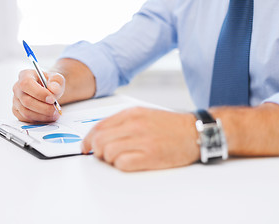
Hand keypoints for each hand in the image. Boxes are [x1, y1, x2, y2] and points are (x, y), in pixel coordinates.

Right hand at [12, 69, 64, 122]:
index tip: (52, 99)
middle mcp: (17, 88)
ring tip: (55, 114)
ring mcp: (16, 100)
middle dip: (44, 107)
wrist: (49, 91)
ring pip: (26, 112)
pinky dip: (39, 119)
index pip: (27, 84)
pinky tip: (48, 116)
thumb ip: (57, 82)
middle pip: (26, 101)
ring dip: (42, 115)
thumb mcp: (57, 79)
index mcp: (25, 75)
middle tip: (56, 109)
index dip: (39, 93)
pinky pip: (26, 118)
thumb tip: (53, 89)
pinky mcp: (17, 111)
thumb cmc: (50, 83)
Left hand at [82, 107, 199, 171]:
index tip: (85, 147)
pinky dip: (120, 165)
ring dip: (109, 159)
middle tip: (103, 155)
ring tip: (120, 158)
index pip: (98, 127)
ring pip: (108, 152)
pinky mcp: (149, 156)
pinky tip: (129, 162)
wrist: (194, 132)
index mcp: (131, 114)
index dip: (88, 140)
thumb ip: (121, 122)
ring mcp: (142, 140)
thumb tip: (100, 135)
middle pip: (99, 141)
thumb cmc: (169, 125)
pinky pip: (122, 163)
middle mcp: (134, 125)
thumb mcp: (143, 114)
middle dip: (97, 151)